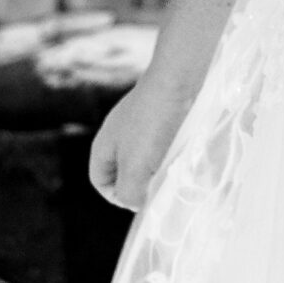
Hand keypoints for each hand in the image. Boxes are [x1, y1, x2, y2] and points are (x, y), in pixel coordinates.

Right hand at [88, 68, 196, 213]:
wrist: (178, 79)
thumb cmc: (153, 125)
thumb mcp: (135, 168)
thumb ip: (129, 193)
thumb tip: (137, 203)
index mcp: (104, 145)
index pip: (100, 180)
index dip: (116, 196)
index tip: (140, 198)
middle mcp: (119, 132)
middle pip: (124, 168)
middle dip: (141, 181)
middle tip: (159, 183)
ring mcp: (140, 121)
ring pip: (146, 155)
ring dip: (159, 166)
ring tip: (173, 165)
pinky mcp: (162, 112)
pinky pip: (163, 140)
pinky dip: (171, 148)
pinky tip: (183, 148)